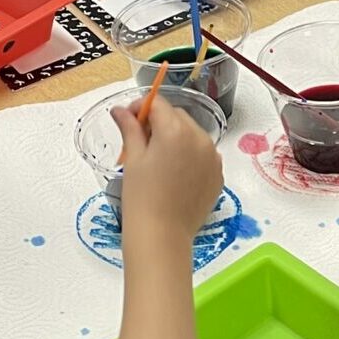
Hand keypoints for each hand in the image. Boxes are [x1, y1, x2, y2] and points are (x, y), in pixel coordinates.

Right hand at [115, 95, 222, 241]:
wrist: (162, 234)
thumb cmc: (142, 197)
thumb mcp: (133, 158)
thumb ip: (130, 128)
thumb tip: (119, 110)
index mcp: (176, 130)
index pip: (158, 104)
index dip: (141, 107)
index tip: (128, 119)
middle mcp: (200, 138)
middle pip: (177, 117)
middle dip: (159, 122)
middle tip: (140, 141)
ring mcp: (213, 157)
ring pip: (193, 134)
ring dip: (176, 138)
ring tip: (158, 160)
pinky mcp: (218, 174)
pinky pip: (203, 154)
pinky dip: (190, 156)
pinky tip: (175, 173)